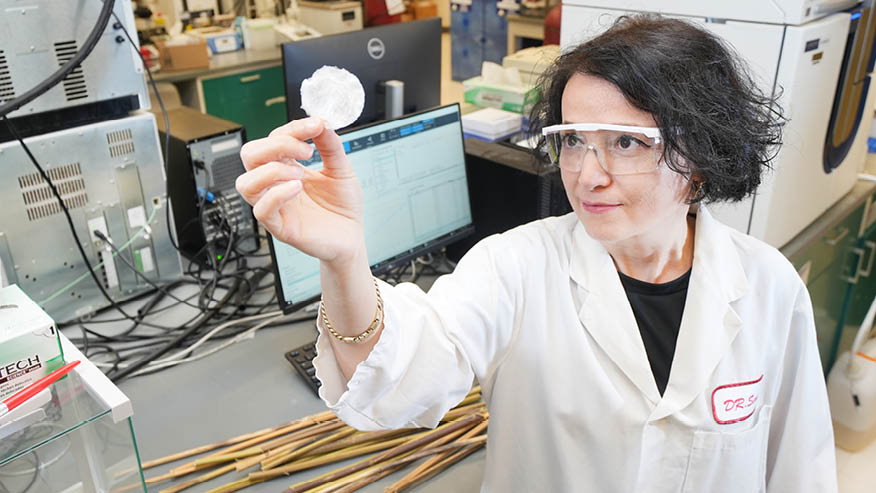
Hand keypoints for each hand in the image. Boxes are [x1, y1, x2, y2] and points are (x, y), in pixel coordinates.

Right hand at [236, 117, 364, 264]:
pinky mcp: (280, 228)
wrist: (352, 237)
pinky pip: (261, 211)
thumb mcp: (341, 170)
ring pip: (246, 183)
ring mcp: (275, 206)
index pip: (273, 139)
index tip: (317, 125)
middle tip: (306, 152)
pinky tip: (298, 189)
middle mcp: (275, 185)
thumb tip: (320, 122)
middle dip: (275, 145)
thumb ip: (330, 146)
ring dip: (272, 171)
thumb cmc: (343, 206)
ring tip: (301, 175)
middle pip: (249, 155)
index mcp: (286, 167)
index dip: (293, 129)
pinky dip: (278, 195)